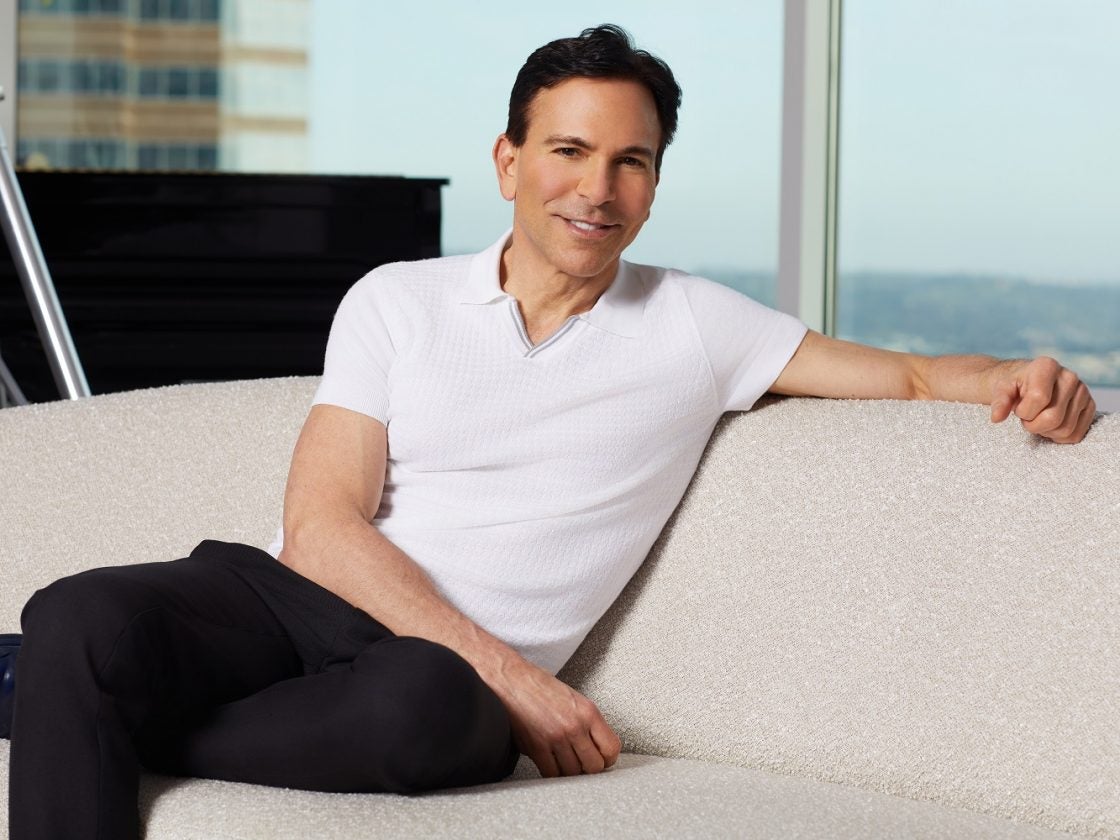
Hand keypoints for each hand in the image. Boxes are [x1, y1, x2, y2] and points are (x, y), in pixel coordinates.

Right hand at [491, 660, 620, 776]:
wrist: (511, 679)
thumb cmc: (540, 685)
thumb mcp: (573, 698)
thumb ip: (587, 722)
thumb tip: (595, 747)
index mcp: (588, 711)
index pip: (611, 748)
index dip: (608, 759)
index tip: (602, 759)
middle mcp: (574, 726)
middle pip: (594, 766)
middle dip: (589, 767)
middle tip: (582, 762)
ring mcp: (555, 738)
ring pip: (573, 773)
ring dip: (570, 771)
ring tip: (565, 761)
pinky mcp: (536, 747)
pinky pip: (552, 773)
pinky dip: (552, 772)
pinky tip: (550, 762)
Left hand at [990, 357, 1094, 443]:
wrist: (1028, 383)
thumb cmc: (1014, 386)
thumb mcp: (1002, 389)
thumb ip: (998, 402)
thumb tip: (996, 418)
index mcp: (1047, 366)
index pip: (1039, 399)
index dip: (1024, 411)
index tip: (1018, 408)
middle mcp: (1070, 376)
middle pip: (1053, 418)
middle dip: (1033, 425)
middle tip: (1027, 418)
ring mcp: (1083, 391)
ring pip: (1065, 429)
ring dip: (1045, 431)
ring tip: (1038, 419)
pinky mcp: (1090, 406)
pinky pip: (1077, 434)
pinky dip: (1059, 436)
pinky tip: (1050, 426)